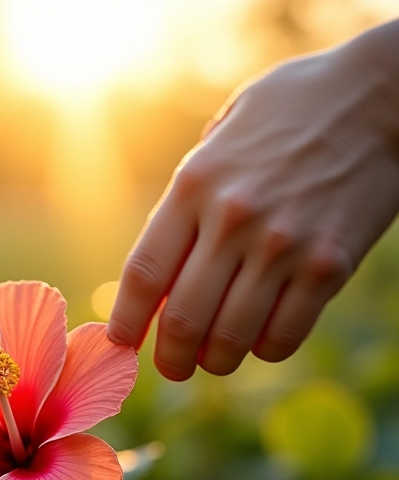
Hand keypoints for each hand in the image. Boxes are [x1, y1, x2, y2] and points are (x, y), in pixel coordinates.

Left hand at [108, 19, 398, 380]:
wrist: (381, 96)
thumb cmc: (287, 116)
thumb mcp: (218, 139)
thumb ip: (186, 201)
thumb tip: (160, 271)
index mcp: (194, 186)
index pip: (144, 274)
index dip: (126, 322)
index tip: (122, 344)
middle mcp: (233, 219)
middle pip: (181, 320)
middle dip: (170, 359)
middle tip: (172, 367)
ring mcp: (284, 246)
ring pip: (229, 339)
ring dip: (214, 362)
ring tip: (212, 359)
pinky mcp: (329, 266)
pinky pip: (282, 337)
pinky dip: (264, 350)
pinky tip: (260, 338)